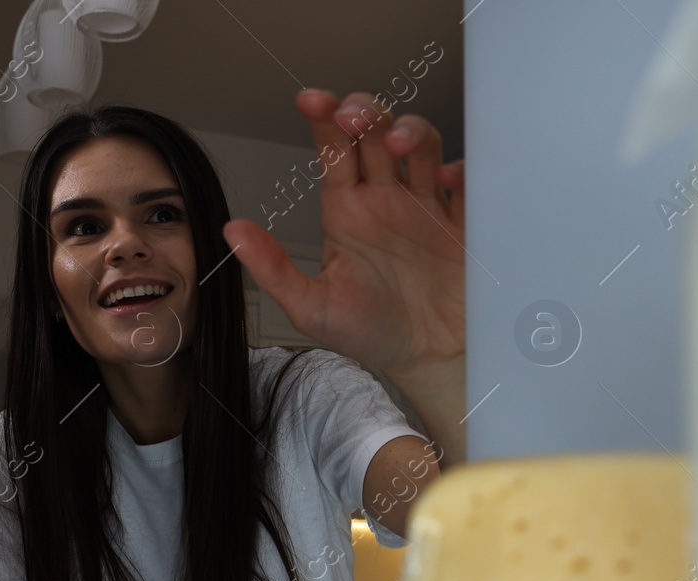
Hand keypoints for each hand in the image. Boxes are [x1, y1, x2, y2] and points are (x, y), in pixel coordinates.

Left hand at [223, 89, 465, 383]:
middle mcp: (385, 199)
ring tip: (396, 143)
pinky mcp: (463, 221)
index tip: (312, 100)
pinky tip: (446, 178)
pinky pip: (466, 180)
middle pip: (374, 133)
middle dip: (364, 113)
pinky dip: (459, 168)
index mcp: (347, 211)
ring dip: (408, 130)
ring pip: (419, 144)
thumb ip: (273, 269)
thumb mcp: (312, 308)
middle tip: (353, 118)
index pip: (333, 151)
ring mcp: (426, 206)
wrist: (427, 362)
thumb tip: (231, 231)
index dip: (323, 119)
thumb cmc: (370, 335)